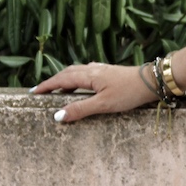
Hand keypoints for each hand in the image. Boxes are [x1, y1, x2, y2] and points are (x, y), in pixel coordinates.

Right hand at [31, 62, 158, 122]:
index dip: (47, 86)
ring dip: (65, 80)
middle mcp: (92, 69)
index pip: (61, 80)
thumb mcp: (103, 104)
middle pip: (67, 73)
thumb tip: (57, 115)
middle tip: (42, 91)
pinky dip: (78, 79)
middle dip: (53, 82)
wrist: (152, 81)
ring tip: (58, 90)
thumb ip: (80, 109)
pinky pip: (87, 73)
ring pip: (77, 72)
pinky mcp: (109, 72)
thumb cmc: (129, 92)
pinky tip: (82, 84)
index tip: (34, 92)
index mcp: (88, 76)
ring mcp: (101, 70)